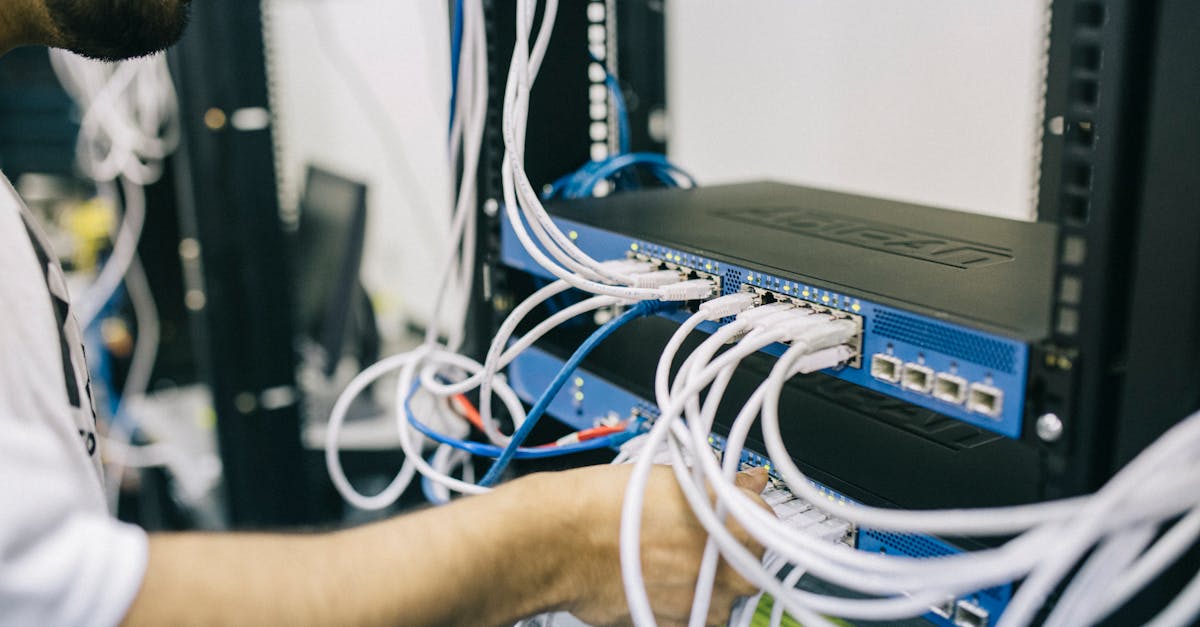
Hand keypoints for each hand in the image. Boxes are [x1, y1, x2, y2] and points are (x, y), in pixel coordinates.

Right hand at [530, 464, 770, 626]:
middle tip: (688, 536)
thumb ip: (727, 487)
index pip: (766, 520)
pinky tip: (654, 580)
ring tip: (664, 558)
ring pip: (721, 592)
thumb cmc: (609, 505)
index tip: (723, 514)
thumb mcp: (677, 477)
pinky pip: (695, 614)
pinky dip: (680, 601)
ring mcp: (707, 604)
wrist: (563, 542)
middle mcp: (731, 569)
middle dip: (724, 550)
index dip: (740, 514)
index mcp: (740, 525)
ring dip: (703, 578)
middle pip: (747, 561)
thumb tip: (751, 482)